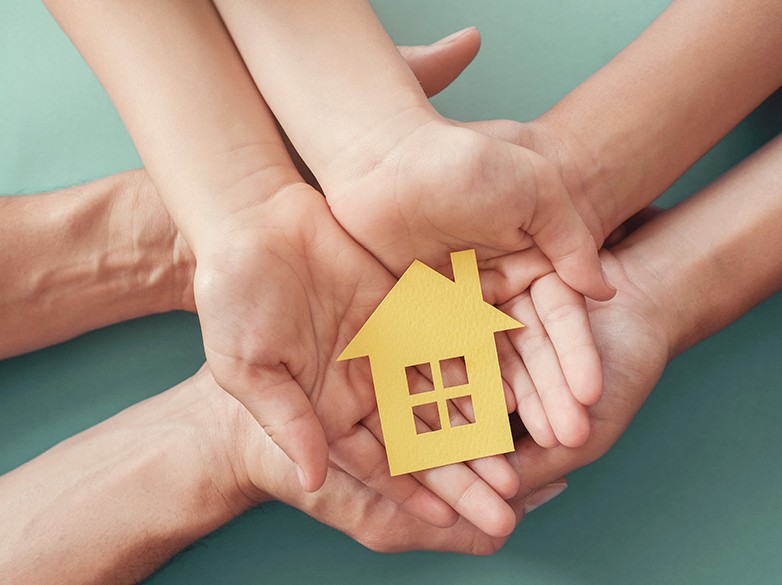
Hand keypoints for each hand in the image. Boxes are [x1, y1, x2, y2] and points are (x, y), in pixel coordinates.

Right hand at [203, 239, 667, 552]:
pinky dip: (479, 363)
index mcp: (326, 407)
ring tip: (519, 457)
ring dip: (480, 426)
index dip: (413, 491)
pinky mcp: (408, 306)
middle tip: (507, 505)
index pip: (376, 461)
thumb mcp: (247, 368)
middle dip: (462, 472)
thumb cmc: (232, 301)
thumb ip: (286, 421)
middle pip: (422, 437)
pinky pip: (450, 338)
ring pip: (444, 394)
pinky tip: (513, 387)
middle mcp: (365, 383)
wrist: (248, 228)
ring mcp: (390, 345)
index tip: (452, 520)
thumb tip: (312, 477)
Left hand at [304, 29, 608, 447]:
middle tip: (569, 436)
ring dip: (509, 402)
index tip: (593, 393)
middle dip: (550, 392)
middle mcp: (495, 294)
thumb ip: (568, 237)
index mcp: (529, 263)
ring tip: (529, 443)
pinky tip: (472, 423)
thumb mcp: (531, 188)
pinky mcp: (415, 320)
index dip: (577, 356)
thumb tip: (605, 291)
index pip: (560, 320)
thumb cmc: (460, 162)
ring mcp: (454, 310)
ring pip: (487, 364)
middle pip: (527, 352)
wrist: (381, 157)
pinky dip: (456, 391)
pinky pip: (439, 361)